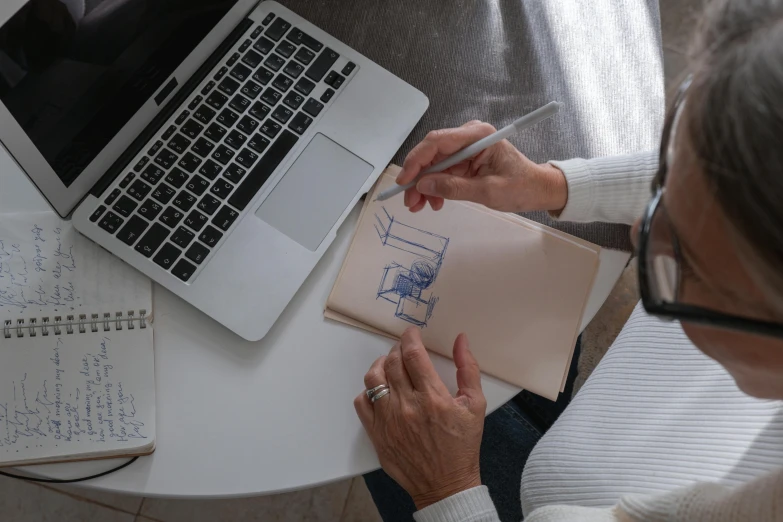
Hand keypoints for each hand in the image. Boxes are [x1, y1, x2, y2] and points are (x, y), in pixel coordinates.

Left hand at [354, 327, 486, 509]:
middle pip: (393, 363)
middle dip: (398, 349)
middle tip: (405, 349)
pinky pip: (362, 402)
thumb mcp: (475, 405)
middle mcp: (407, 406)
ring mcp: (388, 420)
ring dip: (381, 365)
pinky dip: (368, 390)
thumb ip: (468, 369)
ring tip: (390, 364)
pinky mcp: (377, 433)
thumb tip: (461, 341)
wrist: (445, 484)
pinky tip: (381, 389)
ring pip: (373, 379)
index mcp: (433, 398)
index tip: (412, 333)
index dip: (410, 338)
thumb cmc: (462, 445)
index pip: (413, 355)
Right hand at [397, 120, 567, 212]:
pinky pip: (442, 172)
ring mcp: (465, 148)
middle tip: (410, 201)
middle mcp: (468, 137)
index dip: (416, 161)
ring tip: (421, 207)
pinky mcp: (464, 160)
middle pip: (431, 153)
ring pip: (433, 165)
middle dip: (418, 178)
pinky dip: (434, 187)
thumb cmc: (522, 186)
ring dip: (424, 186)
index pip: (437, 142)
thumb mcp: (487, 191)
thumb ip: (453, 188)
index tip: (404, 181)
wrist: (538, 189)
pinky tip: (434, 202)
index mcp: (478, 136)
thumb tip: (423, 186)